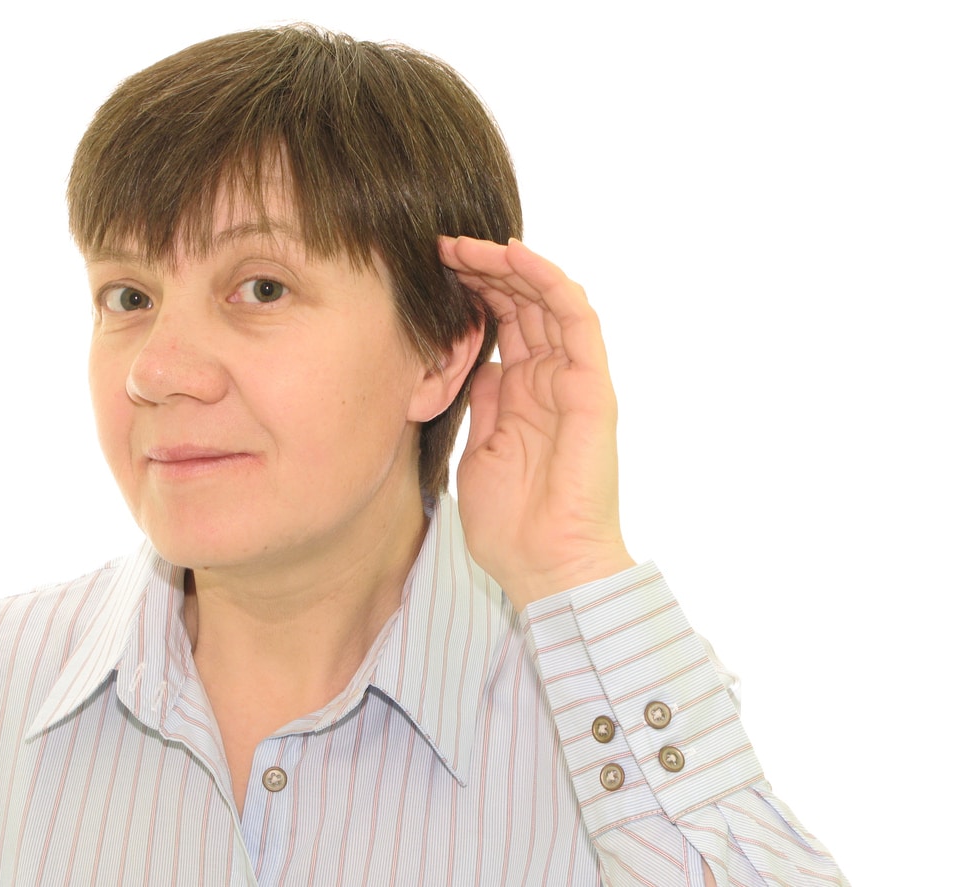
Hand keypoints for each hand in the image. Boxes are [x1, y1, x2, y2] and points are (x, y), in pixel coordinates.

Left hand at [439, 236, 634, 610]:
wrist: (546, 567)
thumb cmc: (512, 525)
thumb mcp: (481, 453)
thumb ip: (485, 406)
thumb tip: (479, 365)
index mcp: (524, 395)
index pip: (502, 326)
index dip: (471, 292)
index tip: (429, 271)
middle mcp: (551, 381)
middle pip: (522, 305)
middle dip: (483, 270)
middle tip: (442, 245)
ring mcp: (574, 381)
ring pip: (548, 301)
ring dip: (511, 266)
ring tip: (470, 243)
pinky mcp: (592, 388)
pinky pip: (576, 321)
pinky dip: (549, 283)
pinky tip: (516, 258)